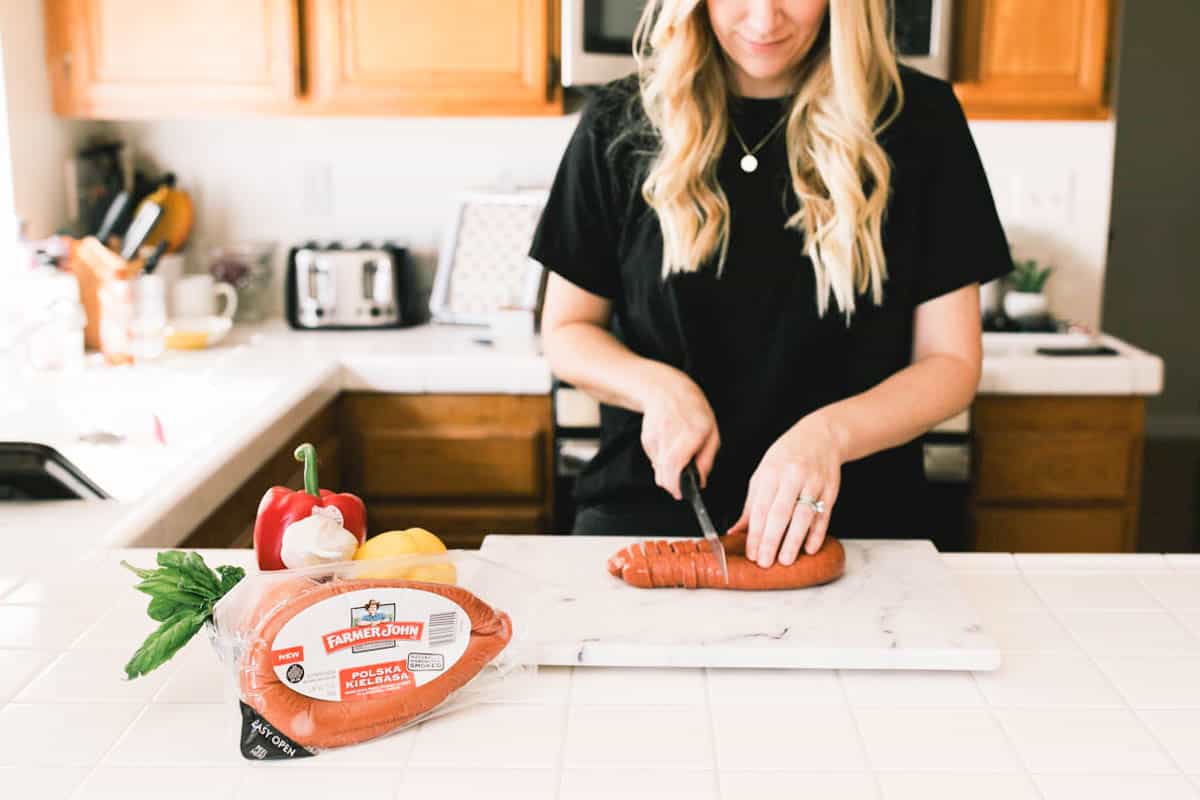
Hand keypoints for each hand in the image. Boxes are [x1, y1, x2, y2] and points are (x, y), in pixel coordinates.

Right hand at [637, 364, 719, 499]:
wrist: (666, 390)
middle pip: (663, 473)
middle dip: (671, 484)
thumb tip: (701, 481)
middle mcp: (670, 436)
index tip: (681, 493)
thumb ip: (707, 459)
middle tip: (680, 485)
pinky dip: (662, 461)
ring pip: (658, 469)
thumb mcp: (711, 432)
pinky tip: (669, 448)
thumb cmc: (693, 410)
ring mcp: (656, 438)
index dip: (676, 485)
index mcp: (691, 434)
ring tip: (677, 460)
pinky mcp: (646, 440)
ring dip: (667, 472)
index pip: (676, 466)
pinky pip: (654, 460)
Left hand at [727, 413, 842, 567]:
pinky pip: (824, 515)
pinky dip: (817, 533)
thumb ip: (751, 504)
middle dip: (771, 541)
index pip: (761, 508)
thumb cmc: (787, 456)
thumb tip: (736, 531)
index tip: (752, 553)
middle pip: (780, 514)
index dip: (755, 533)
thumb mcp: (764, 473)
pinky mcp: (831, 490)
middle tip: (765, 562)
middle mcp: (792, 477)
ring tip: (785, 560)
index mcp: (771, 472)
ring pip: (803, 516)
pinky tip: (810, 548)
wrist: (821, 437)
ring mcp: (814, 484)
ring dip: (794, 540)